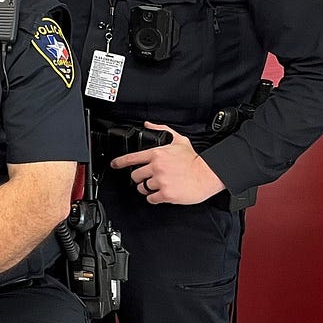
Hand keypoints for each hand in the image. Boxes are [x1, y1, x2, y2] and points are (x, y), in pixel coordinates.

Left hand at [110, 122, 225, 204]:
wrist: (208, 174)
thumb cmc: (195, 159)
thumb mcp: (178, 140)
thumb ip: (162, 130)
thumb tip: (148, 125)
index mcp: (157, 154)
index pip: (131, 158)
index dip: (120, 162)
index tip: (114, 164)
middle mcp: (156, 167)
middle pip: (135, 175)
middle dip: (139, 177)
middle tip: (147, 178)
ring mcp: (160, 181)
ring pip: (142, 187)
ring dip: (146, 188)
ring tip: (156, 186)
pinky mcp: (166, 194)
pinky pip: (151, 198)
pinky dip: (154, 197)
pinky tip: (160, 194)